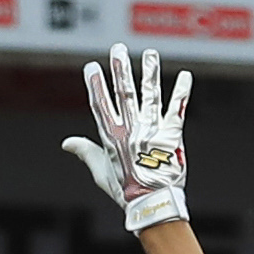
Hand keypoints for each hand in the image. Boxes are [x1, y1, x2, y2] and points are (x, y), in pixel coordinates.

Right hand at [62, 46, 191, 233]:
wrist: (153, 205)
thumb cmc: (126, 191)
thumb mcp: (100, 172)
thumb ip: (86, 152)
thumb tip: (67, 143)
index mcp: (112, 137)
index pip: (101, 105)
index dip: (96, 85)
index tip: (91, 67)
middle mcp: (131, 130)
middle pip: (124, 94)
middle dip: (120, 70)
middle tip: (117, 49)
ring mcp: (151, 131)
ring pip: (149, 96)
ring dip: (149, 73)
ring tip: (150, 54)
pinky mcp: (171, 136)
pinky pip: (176, 109)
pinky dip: (181, 92)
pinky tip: (186, 76)